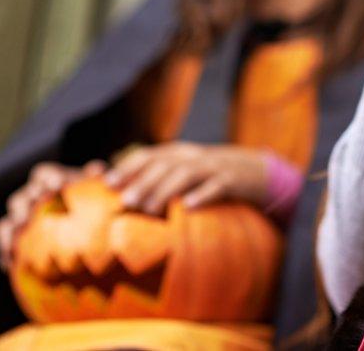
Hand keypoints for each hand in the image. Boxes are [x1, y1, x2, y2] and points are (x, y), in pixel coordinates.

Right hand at [0, 160, 105, 270]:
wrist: (88, 225)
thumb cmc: (96, 204)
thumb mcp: (100, 192)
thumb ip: (97, 180)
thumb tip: (97, 169)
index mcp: (52, 182)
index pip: (44, 175)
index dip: (49, 178)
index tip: (59, 187)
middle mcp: (32, 197)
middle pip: (21, 199)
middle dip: (24, 206)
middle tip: (30, 216)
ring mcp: (21, 218)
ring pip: (8, 221)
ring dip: (11, 231)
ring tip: (15, 243)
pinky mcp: (16, 237)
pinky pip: (6, 244)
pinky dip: (6, 251)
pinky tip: (10, 265)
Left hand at [104, 142, 268, 215]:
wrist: (256, 172)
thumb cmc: (211, 178)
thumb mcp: (186, 173)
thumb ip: (160, 179)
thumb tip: (125, 196)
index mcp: (179, 153)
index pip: (149, 156)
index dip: (127, 168)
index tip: (108, 184)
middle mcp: (194, 157)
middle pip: (164, 165)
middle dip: (143, 182)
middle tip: (126, 201)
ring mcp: (214, 167)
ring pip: (186, 174)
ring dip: (165, 190)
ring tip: (149, 208)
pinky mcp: (232, 181)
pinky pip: (216, 187)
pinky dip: (201, 195)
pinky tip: (188, 208)